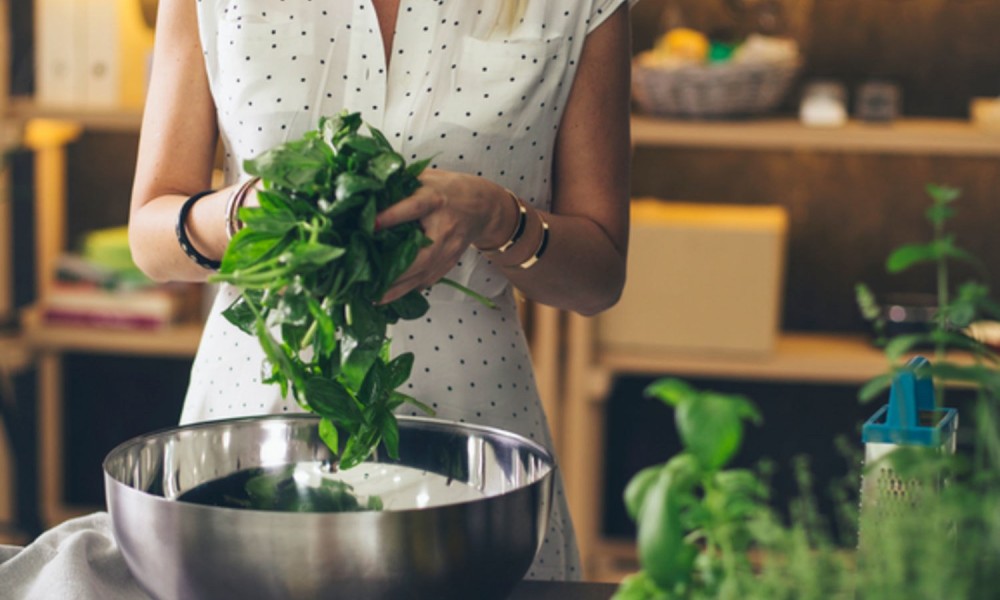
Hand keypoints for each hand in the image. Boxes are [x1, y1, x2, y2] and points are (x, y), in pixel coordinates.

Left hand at [374, 169, 499, 303]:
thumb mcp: (427, 177)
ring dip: (399, 289)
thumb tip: (368, 187)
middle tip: (371, 282)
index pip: (414, 207)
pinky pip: (429, 280)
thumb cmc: (450, 190)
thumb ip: (401, 182)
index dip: (392, 216)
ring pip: (424, 273)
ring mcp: (449, 249)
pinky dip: (409, 290)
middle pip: (423, 255)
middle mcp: (444, 227)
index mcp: (435, 200)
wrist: (483, 208)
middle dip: (397, 271)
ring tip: (375, 297)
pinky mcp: (449, 263)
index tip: (370, 225)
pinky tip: (392, 296)